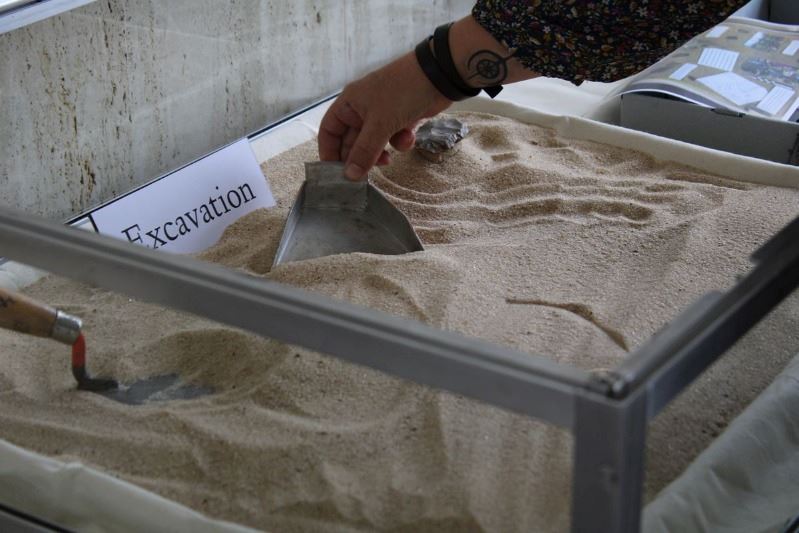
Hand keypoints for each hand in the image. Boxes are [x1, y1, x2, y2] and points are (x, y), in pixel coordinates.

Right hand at [318, 51, 452, 179]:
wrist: (440, 76)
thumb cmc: (402, 93)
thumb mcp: (380, 124)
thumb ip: (364, 152)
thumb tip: (349, 176)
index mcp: (349, 104)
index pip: (329, 131)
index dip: (329, 152)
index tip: (336, 174)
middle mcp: (362, 109)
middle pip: (352, 141)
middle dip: (360, 157)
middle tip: (365, 177)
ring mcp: (382, 114)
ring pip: (374, 143)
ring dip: (381, 153)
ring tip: (389, 160)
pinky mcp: (400, 118)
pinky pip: (393, 138)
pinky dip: (400, 141)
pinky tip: (410, 137)